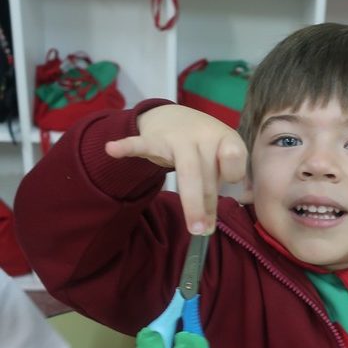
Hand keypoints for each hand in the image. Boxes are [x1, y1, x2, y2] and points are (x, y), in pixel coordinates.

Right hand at [105, 104, 247, 233]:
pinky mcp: (155, 138)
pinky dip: (127, 147)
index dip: (231, 177)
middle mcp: (205, 135)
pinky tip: (112, 150)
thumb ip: (224, 181)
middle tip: (205, 231)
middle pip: (207, 176)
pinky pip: (140, 144)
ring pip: (187, 172)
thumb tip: (214, 222)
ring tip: (194, 227)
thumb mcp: (220, 154)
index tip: (226, 186)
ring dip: (192, 202)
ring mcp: (179, 137)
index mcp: (226, 139)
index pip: (234, 165)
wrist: (173, 116)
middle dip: (207, 205)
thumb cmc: (202, 145)